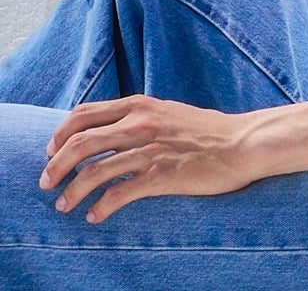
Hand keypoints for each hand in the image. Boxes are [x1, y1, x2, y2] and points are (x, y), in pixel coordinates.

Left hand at [40, 95, 262, 222]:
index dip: (60, 134)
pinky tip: (95, 216)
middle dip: (56, 166)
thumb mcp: (169, 112)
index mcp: (141, 106)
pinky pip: (120, 194)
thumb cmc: (210, 131)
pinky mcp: (163, 175)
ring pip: (94, 171)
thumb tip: (110, 129)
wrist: (246, 142)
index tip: (51, 151)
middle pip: (80, 143)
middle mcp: (141, 124)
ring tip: (64, 206)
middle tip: (47, 183)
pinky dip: (101, 207)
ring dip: (72, 192)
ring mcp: (151, 150)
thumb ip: (140, 116)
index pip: (84, 114)